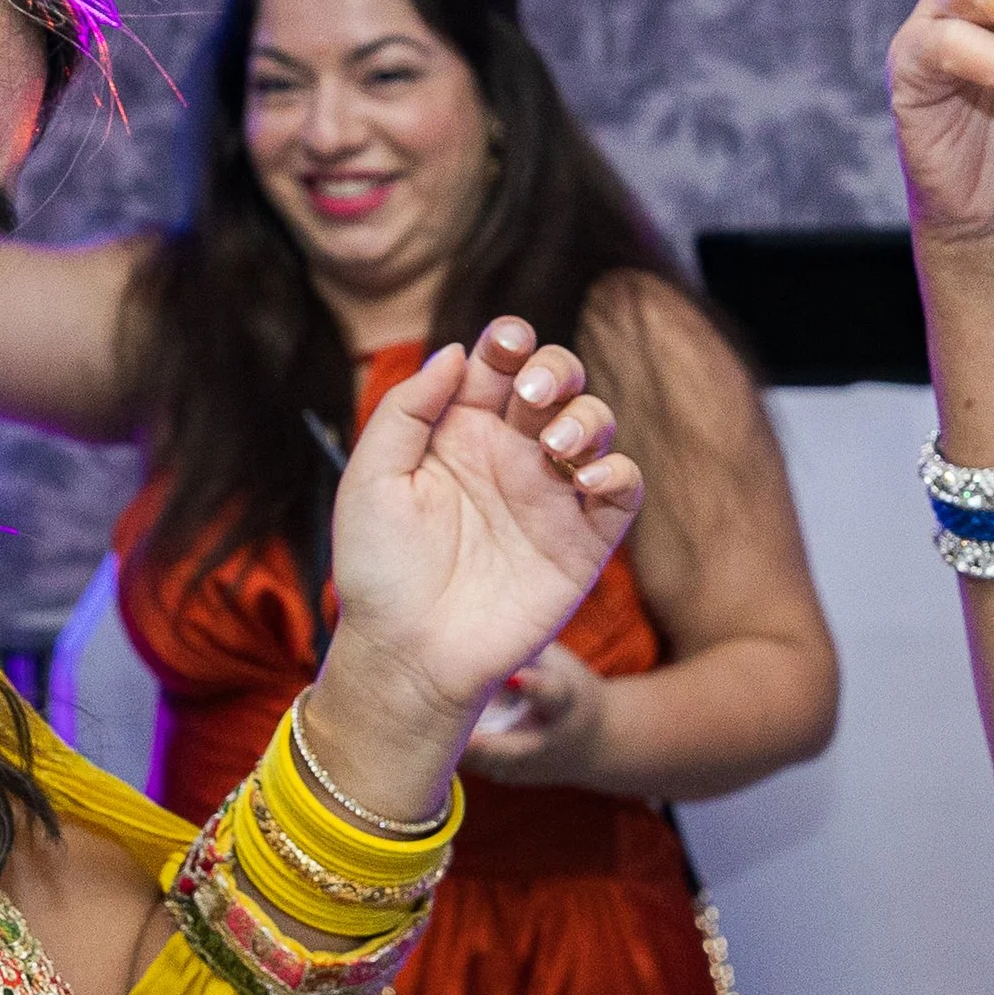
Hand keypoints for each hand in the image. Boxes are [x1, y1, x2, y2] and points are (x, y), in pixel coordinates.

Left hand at [310, 320, 640, 812]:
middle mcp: (509, 456)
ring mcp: (550, 496)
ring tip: (553, 444)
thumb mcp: (371, 480)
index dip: (508, 341)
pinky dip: (617, 470)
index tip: (504, 343)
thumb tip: (457, 350)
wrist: (408, 653)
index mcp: (459, 433)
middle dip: (555, 367)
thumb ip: (407, 410)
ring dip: (587, 416)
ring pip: (595, 424)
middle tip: (532, 392)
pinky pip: (621, 488)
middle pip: (555, 382)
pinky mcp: (583, 541)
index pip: (496, 367)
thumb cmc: (379, 570)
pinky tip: (586, 477)